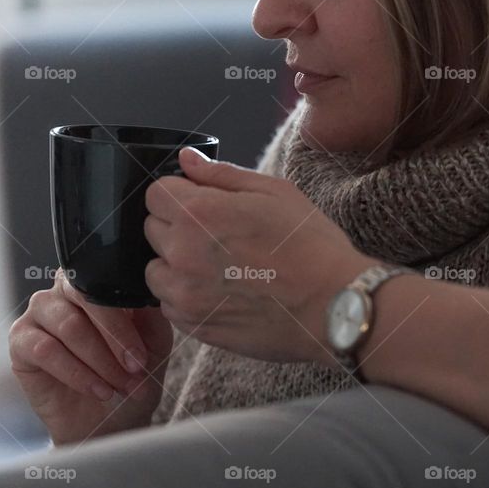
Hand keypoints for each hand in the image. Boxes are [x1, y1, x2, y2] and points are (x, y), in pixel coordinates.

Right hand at [8, 269, 173, 444]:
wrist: (111, 418)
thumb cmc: (132, 374)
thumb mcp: (155, 345)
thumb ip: (152, 316)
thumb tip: (150, 294)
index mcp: (97, 284)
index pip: (107, 283)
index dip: (126, 322)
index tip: (142, 357)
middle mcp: (64, 292)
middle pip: (85, 297)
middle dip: (114, 338)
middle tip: (134, 370)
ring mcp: (39, 314)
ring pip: (68, 326)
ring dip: (99, 362)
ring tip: (119, 386)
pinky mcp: (20, 342)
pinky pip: (44, 350)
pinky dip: (76, 374)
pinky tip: (98, 390)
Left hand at [144, 147, 374, 363]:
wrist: (335, 307)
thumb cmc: (312, 247)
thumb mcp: (275, 193)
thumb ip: (222, 175)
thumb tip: (186, 160)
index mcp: (198, 214)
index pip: (156, 193)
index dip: (181, 194)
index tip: (205, 204)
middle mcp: (182, 255)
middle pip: (153, 231)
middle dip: (179, 228)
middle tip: (222, 237)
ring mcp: (186, 295)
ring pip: (156, 271)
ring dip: (178, 266)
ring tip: (221, 268)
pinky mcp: (196, 327)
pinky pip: (172, 306)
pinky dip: (189, 298)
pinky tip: (225, 293)